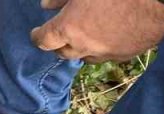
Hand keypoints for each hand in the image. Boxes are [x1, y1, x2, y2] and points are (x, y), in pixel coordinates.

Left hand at [31, 0, 163, 61]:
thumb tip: (47, 5)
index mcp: (69, 28)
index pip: (43, 40)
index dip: (37, 36)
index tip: (36, 32)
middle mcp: (85, 46)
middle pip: (63, 53)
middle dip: (58, 45)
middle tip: (59, 37)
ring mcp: (107, 53)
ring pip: (86, 57)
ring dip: (81, 49)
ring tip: (84, 38)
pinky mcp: (127, 54)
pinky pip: (109, 55)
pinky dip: (103, 48)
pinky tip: (109, 37)